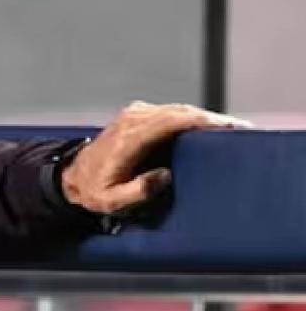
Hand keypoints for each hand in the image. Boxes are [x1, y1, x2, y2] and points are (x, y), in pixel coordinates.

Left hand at [61, 102, 251, 215]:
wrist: (71, 177)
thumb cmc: (93, 191)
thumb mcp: (110, 201)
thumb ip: (137, 191)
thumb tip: (164, 176)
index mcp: (129, 138)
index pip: (172, 121)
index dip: (202, 121)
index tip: (227, 127)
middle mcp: (132, 119)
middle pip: (179, 112)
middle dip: (210, 119)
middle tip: (239, 130)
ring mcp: (133, 114)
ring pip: (176, 110)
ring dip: (202, 117)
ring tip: (228, 129)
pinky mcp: (136, 115)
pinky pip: (168, 112)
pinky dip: (189, 118)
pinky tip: (205, 127)